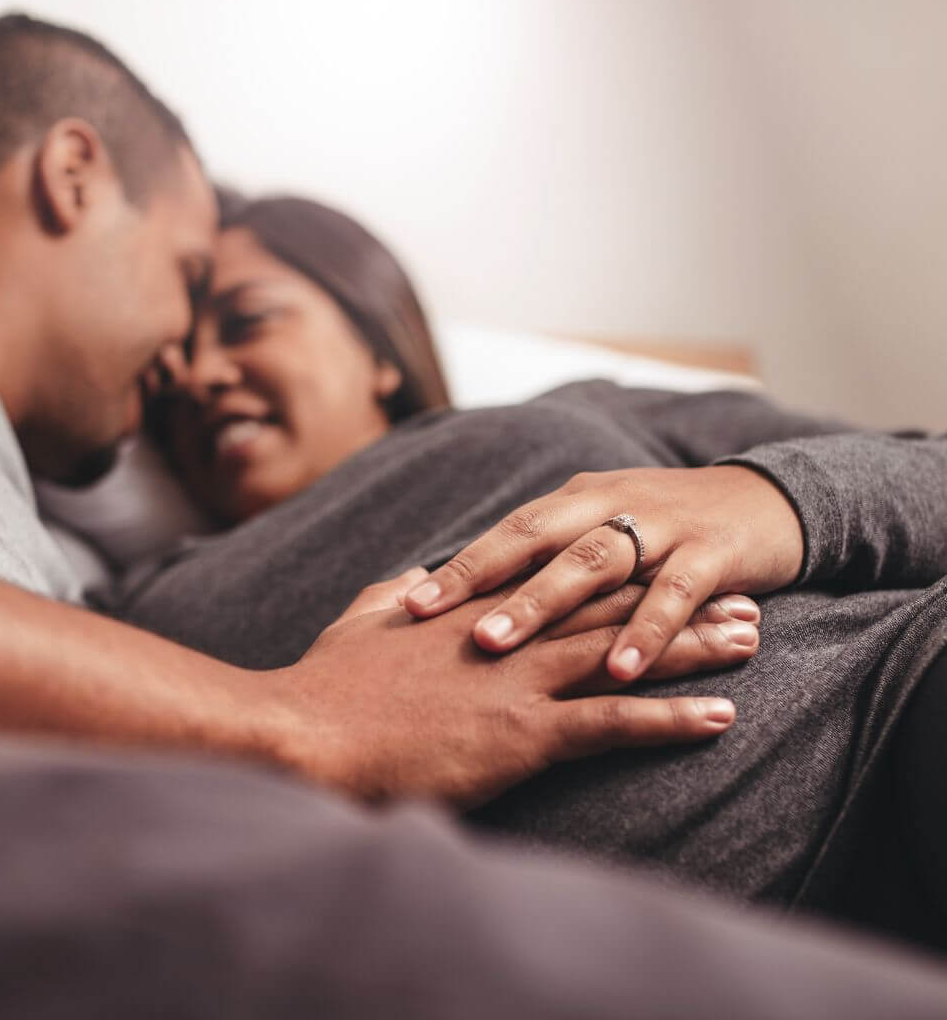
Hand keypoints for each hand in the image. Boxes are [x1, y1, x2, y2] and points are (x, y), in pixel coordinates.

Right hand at [266, 568, 757, 805]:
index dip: (620, 570)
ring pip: (626, 654)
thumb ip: (397, 590)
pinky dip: (670, 719)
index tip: (664, 562)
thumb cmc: (328, 683)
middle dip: (679, 600)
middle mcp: (511, 634)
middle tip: (739, 593)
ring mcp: (521, 679)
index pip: (563, 579)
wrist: (308, 730)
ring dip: (693, 647)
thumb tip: (416, 575)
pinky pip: (613, 724)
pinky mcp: (523, 732)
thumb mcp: (362, 619)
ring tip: (750, 640)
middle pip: (611, 607)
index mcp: (476, 608)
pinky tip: (719, 716)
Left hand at [403, 465, 801, 682]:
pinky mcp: (713, 555)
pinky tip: (621, 672)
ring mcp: (662, 527)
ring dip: (545, 605)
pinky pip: (675, 593)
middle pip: (538, 540)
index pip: (508, 532)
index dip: (461, 566)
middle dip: (484, 581)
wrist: (764, 503)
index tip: (407, 605)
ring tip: (498, 646)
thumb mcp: (603, 526)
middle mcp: (612, 504)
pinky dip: (647, 631)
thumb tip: (485, 590)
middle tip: (435, 622)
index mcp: (578, 500)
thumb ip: (549, 553)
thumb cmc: (664, 527)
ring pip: (596, 562)